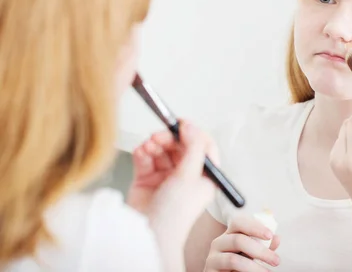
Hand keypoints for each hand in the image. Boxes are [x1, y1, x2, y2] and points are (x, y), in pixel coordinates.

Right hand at [127, 121, 217, 247]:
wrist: (149, 233)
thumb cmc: (175, 214)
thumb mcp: (190, 176)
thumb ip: (193, 148)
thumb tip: (191, 126)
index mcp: (204, 175)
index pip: (203, 146)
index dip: (193, 133)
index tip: (181, 123)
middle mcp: (187, 175)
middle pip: (180, 145)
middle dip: (169, 138)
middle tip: (159, 135)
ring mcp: (166, 177)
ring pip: (162, 149)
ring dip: (154, 144)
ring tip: (148, 146)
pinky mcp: (147, 179)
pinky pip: (146, 158)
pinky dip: (143, 152)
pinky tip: (141, 152)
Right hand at [205, 214, 280, 271]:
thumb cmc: (239, 265)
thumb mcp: (252, 254)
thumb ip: (264, 246)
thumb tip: (277, 238)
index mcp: (229, 234)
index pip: (238, 222)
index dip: (254, 226)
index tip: (269, 235)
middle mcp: (218, 243)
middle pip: (238, 240)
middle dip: (260, 251)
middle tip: (276, 260)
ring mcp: (212, 259)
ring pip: (233, 260)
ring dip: (254, 267)